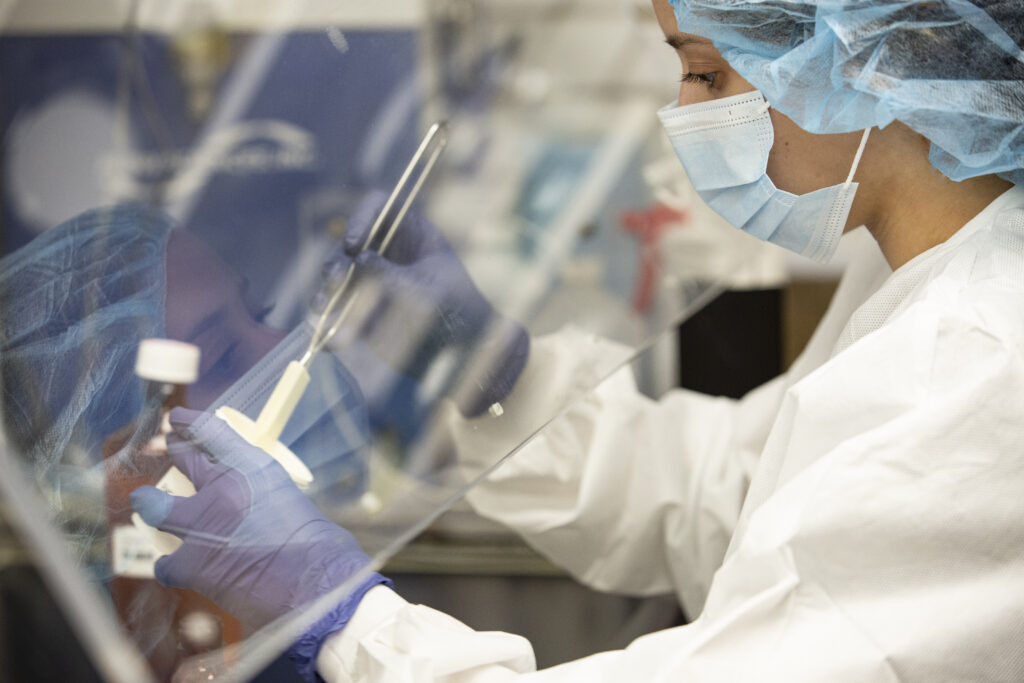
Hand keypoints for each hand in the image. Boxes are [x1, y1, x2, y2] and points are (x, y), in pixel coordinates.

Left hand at [130, 408, 388, 677]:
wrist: (316, 585)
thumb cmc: (319, 547)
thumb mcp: (290, 500)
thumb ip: (263, 493)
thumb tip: (247, 502)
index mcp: (254, 468)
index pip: (212, 432)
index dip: (189, 424)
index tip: (177, 420)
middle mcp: (223, 489)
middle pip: (185, 458)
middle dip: (174, 450)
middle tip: (168, 446)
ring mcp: (201, 526)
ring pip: (156, 505)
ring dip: (151, 503)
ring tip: (146, 500)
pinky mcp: (192, 564)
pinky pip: (166, 562)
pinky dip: (168, 564)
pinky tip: (171, 565)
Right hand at [321, 192, 529, 415]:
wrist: (466, 353)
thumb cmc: (456, 311)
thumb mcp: (424, 290)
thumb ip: (390, 275)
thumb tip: (357, 260)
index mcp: (412, 234)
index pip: (379, 207)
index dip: (362, 218)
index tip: (353, 244)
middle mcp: (389, 253)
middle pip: (349, 245)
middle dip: (337, 261)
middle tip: (336, 280)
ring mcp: (374, 283)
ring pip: (338, 281)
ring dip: (326, 293)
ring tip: (321, 308)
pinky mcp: (365, 313)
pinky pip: (339, 315)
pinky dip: (331, 326)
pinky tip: (328, 339)